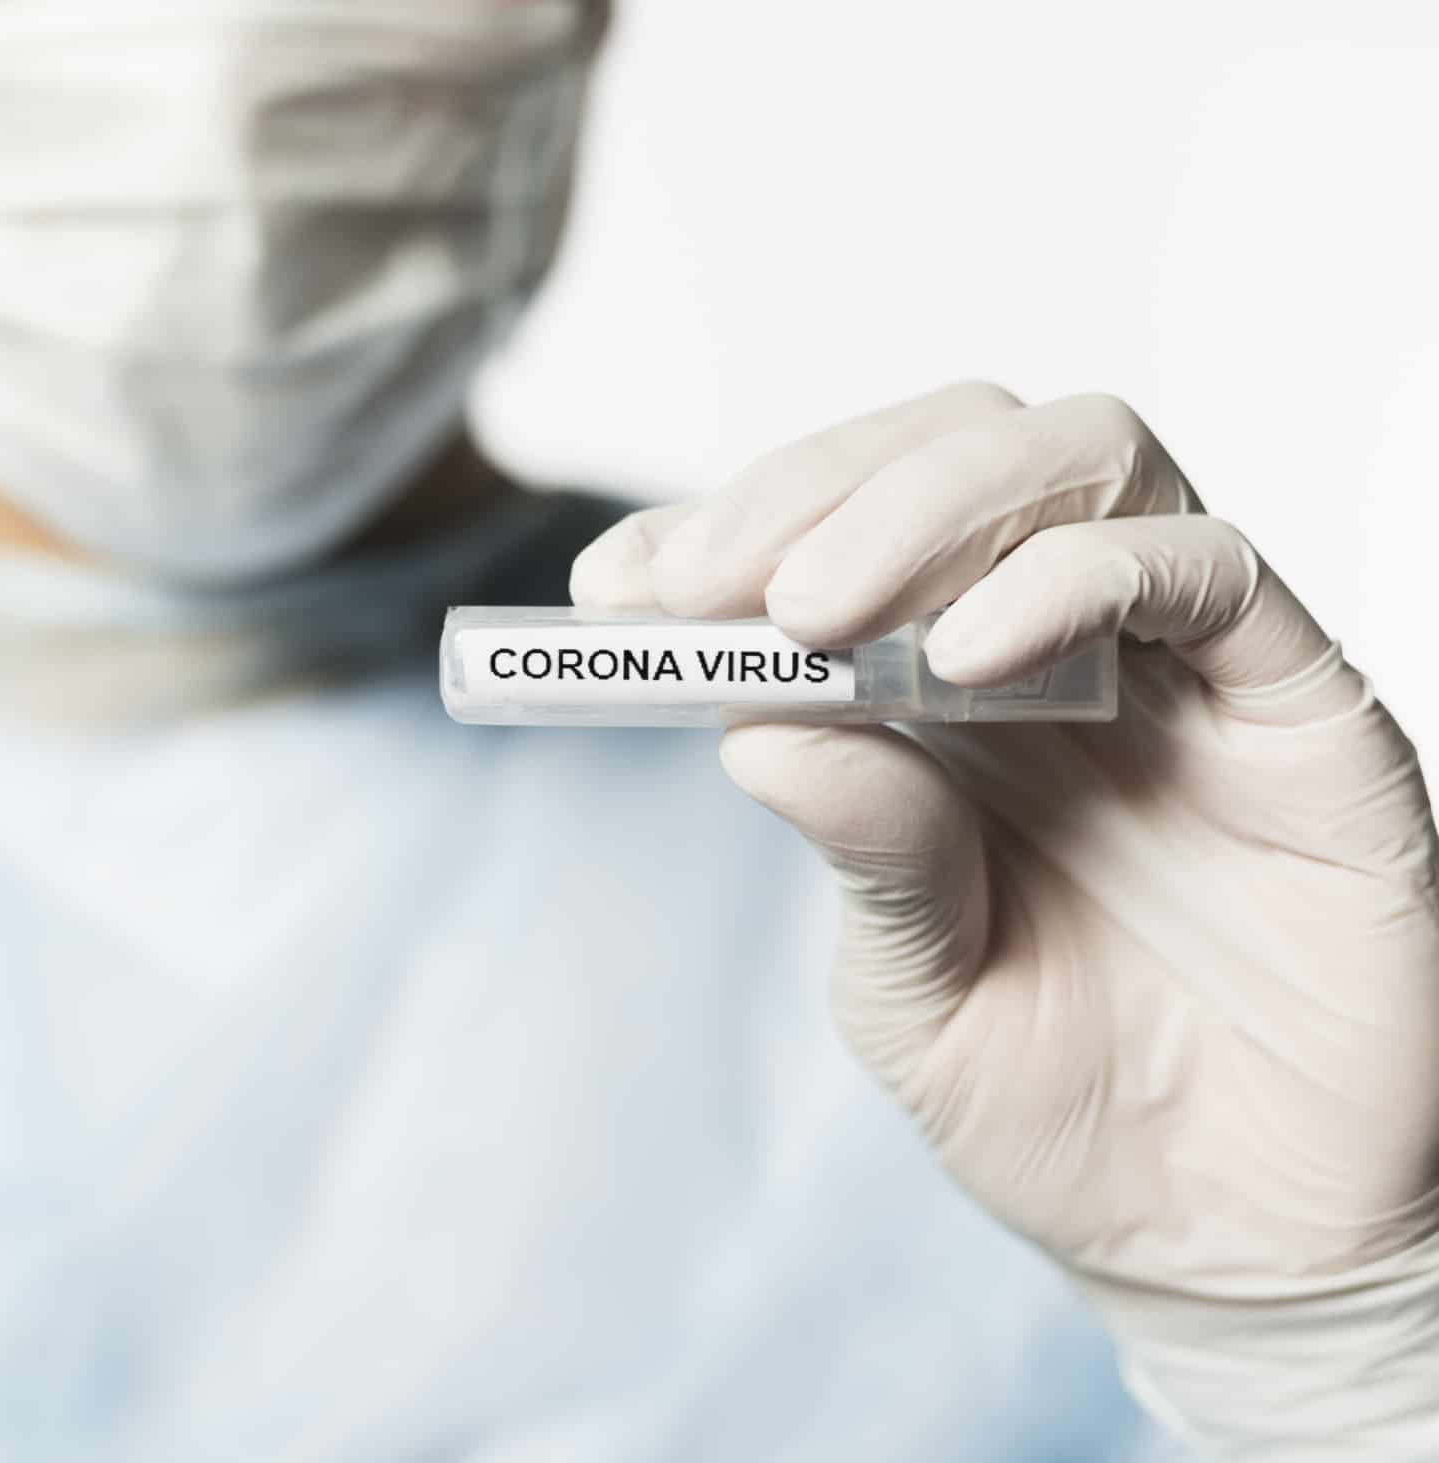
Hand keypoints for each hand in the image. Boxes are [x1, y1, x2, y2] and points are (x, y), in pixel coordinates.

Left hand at [571, 383, 1438, 1457]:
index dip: (721, 533)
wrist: (1228, 1240)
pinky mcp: (1301, 704)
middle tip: (701, 584)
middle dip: (807, 491)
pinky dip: (1070, 579)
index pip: (841, 534)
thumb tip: (752, 729)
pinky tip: (965, 659)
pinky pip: (1204, 568)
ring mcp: (1185, 664)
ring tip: (813, 611)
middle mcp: (1065, 650)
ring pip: (1079, 456)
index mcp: (951, 699)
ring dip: (923, 502)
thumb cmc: (1065, 1109)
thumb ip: (866, 848)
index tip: (611, 587)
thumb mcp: (918, 986)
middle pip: (953, 447)